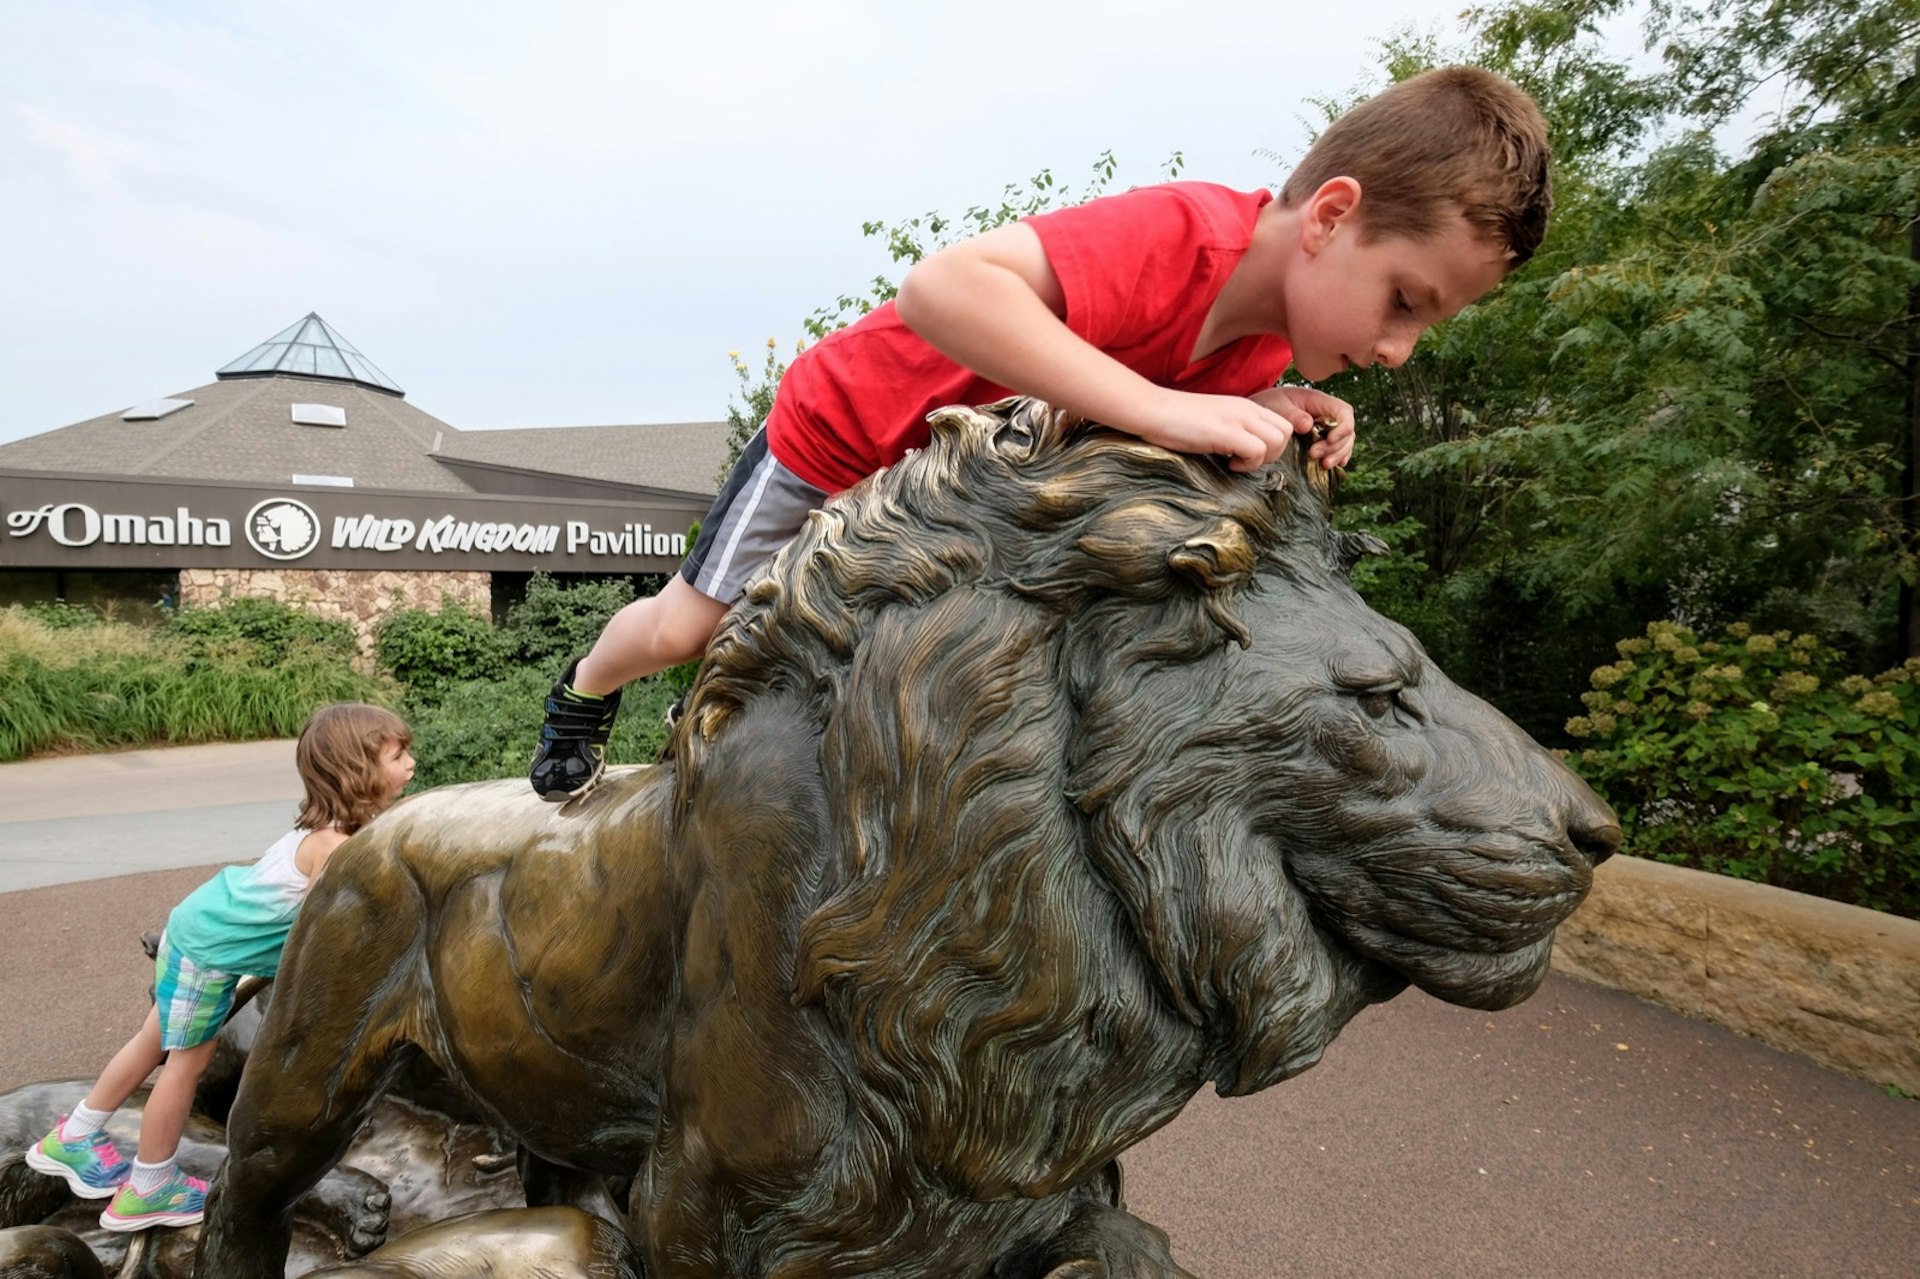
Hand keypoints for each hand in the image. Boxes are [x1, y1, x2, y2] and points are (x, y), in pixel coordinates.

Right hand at [1125, 389, 1299, 472]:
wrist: (1153, 409)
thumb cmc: (1177, 420)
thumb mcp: (1215, 420)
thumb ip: (1234, 430)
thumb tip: (1244, 452)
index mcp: (1245, 406)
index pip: (1282, 423)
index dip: (1273, 444)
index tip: (1250, 454)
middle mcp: (1246, 409)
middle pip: (1286, 431)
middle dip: (1273, 453)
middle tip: (1247, 461)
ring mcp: (1238, 418)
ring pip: (1278, 440)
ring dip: (1262, 459)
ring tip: (1236, 462)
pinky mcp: (1226, 431)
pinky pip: (1257, 450)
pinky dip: (1247, 464)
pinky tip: (1227, 463)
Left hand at [1251, 385, 1355, 469]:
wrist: (1257, 413)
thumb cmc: (1268, 404)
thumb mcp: (1276, 404)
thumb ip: (1291, 414)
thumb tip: (1308, 425)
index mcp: (1319, 401)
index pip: (1344, 412)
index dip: (1343, 426)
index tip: (1330, 439)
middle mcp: (1326, 415)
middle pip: (1347, 430)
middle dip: (1336, 446)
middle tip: (1315, 455)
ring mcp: (1325, 429)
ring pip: (1343, 442)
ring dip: (1337, 455)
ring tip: (1323, 464)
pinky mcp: (1319, 441)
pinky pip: (1335, 450)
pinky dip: (1336, 458)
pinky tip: (1329, 466)